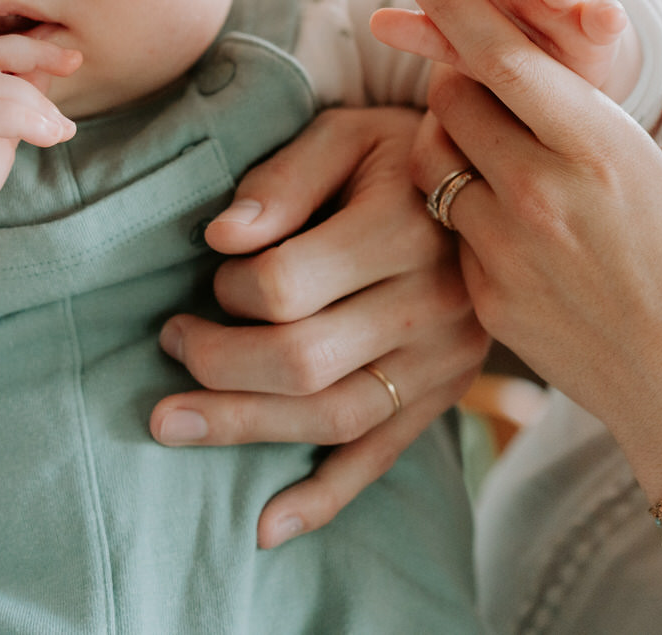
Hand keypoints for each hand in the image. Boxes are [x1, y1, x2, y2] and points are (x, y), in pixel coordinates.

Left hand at [148, 107, 489, 547]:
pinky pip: (382, 456)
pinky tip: (266, 527)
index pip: (288, 287)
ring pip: (336, 417)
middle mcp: (436, 302)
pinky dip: (324, 497)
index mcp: (406, 228)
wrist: (493, 187)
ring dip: (245, 428)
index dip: (228, 287)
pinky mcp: (445, 395)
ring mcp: (446, 359)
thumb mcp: (346, 134)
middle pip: (304, 362)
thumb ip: (283, 179)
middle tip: (168, 342)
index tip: (212, 270)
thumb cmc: (396, 155)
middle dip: (217, 364)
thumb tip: (222, 237)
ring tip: (171, 424)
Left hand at [391, 0, 661, 493]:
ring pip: (433, 163)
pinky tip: (511, 222)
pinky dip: (465, 210)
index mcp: (598, 149)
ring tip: (489, 148)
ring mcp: (504, 252)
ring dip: (449, 141)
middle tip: (481, 76)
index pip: (500, 55)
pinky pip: (449, 230)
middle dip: (457, 75)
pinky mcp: (485, 301)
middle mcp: (539, 194)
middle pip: (452, 100)